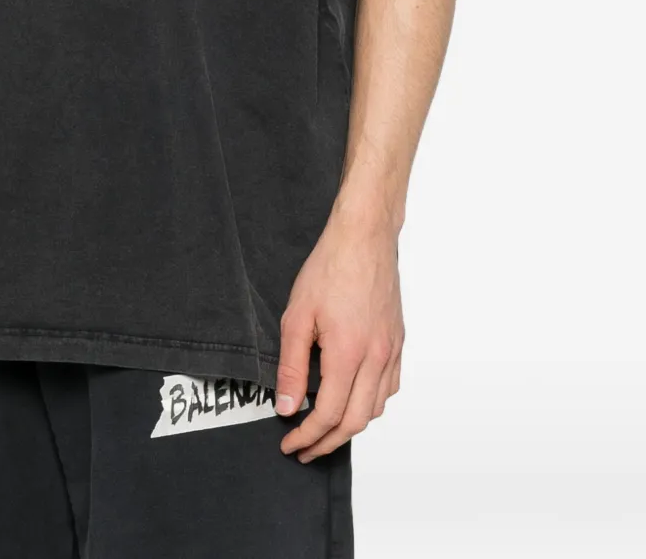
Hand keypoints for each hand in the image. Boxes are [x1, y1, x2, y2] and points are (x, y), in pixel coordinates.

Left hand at [276, 211, 402, 461]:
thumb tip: (287, 406)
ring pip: (375, 408)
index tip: (290, 444)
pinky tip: (353, 399)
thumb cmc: (329, 269)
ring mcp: (392, 351)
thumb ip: (291, 366)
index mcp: (348, 353)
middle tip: (304, 449)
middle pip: (355, 421)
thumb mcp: (297, 316)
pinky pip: (389, 387)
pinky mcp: (399, 341)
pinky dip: (370, 403)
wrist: (364, 238)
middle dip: (327, 443)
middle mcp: (376, 358)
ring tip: (325, 428)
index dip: (307, 436)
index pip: (328, 414)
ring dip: (350, 426)